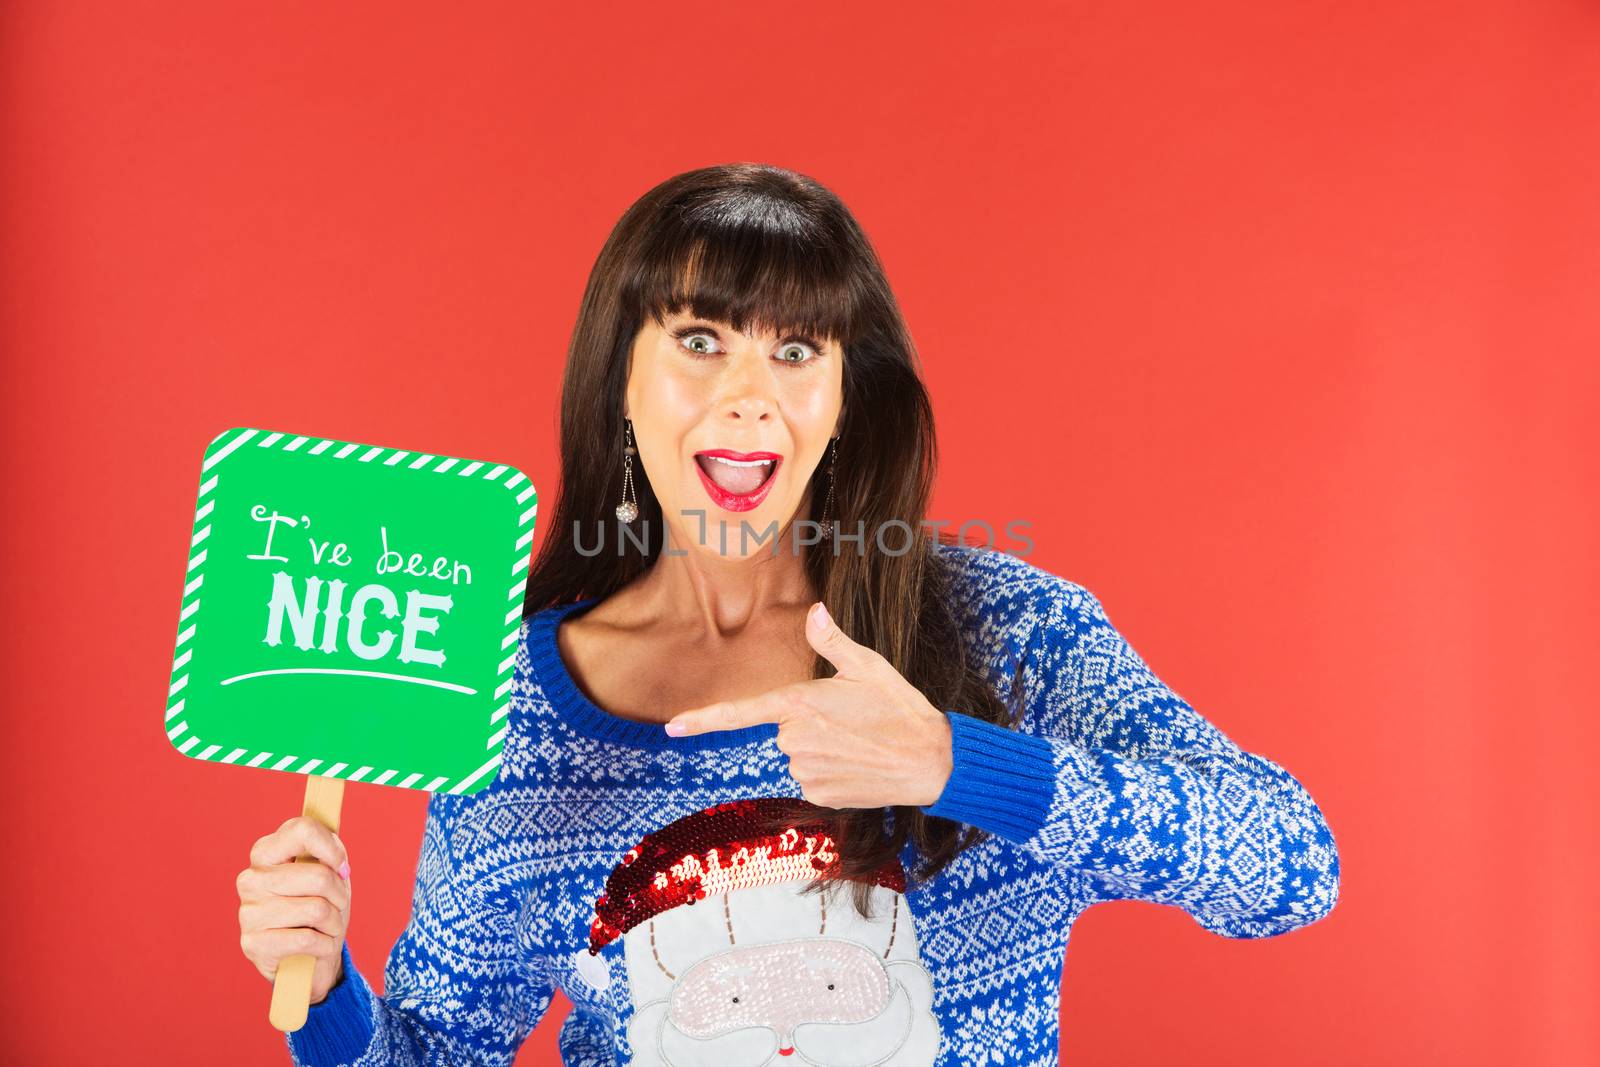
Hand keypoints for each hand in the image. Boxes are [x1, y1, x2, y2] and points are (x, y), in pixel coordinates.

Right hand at [236, 816, 351, 1005]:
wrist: (308, 959)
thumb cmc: (319, 909)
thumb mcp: (329, 874)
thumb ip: (331, 853)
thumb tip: (337, 861)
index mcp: (266, 852)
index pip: (302, 830)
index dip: (332, 848)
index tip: (341, 867)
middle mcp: (251, 879)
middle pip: (319, 877)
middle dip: (339, 895)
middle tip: (336, 906)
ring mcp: (248, 911)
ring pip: (317, 909)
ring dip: (334, 923)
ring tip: (325, 927)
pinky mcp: (253, 944)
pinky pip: (306, 939)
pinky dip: (324, 945)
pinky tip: (316, 946)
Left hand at [665, 602, 954, 807]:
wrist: (931, 762)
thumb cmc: (901, 708)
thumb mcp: (869, 667)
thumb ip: (832, 641)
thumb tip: (814, 610)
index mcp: (802, 703)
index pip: (741, 712)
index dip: (704, 719)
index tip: (672, 728)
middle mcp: (796, 740)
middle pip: (785, 728)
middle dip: (811, 723)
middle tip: (852, 721)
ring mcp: (804, 771)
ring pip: (798, 754)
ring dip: (822, 748)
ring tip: (860, 743)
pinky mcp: (817, 795)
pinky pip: (810, 778)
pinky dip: (830, 772)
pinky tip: (858, 766)